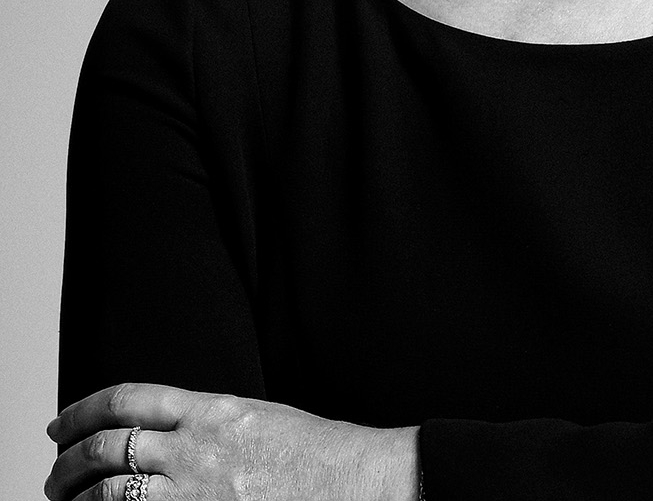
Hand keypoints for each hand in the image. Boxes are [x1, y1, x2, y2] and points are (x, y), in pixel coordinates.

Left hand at [44, 382, 418, 500]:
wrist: (359, 484)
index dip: (83, 411)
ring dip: (78, 499)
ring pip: (111, 492)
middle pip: (107, 447)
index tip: (60, 424)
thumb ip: (210, 424)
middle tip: (54, 474)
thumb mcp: (260, 419)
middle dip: (67, 462)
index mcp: (213, 409)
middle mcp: (196, 448)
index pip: (128, 400)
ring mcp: (196, 492)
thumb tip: (168, 437)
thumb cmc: (321, 456)